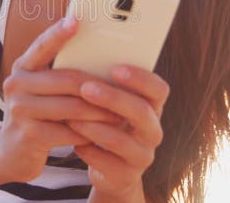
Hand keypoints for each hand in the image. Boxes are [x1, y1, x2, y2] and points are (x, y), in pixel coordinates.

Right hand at [0, 17, 125, 181]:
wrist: (13, 151)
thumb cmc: (38, 114)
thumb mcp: (42, 90)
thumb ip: (61, 75)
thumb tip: (101, 60)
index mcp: (22, 67)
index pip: (42, 46)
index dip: (58, 33)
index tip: (76, 20)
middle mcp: (16, 84)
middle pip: (67, 80)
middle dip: (99, 86)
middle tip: (125, 89)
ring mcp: (20, 110)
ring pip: (72, 107)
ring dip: (101, 112)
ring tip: (121, 114)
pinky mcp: (29, 135)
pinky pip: (69, 132)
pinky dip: (90, 134)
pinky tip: (103, 135)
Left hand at [69, 65, 169, 201]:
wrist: (110, 169)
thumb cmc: (106, 124)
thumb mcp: (111, 105)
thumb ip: (105, 83)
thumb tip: (85, 53)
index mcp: (152, 107)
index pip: (159, 89)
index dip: (141, 78)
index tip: (116, 68)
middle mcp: (153, 131)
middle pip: (141, 112)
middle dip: (113, 98)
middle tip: (85, 88)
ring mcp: (143, 155)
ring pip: (121, 140)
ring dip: (94, 126)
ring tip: (71, 117)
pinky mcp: (127, 176)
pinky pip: (107, 162)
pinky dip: (88, 150)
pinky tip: (73, 142)